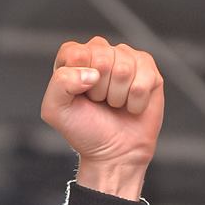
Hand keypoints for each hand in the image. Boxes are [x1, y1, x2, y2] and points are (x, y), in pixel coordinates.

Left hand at [41, 37, 163, 199]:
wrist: (113, 152)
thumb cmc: (84, 130)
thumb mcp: (55, 110)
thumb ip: (59, 83)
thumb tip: (92, 73)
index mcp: (76, 59)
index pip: (76, 52)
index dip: (77, 78)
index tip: (79, 95)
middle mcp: (102, 53)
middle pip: (102, 57)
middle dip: (98, 89)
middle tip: (99, 102)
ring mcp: (127, 58)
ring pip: (124, 69)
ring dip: (117, 96)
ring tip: (114, 105)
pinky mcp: (149, 70)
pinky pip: (144, 80)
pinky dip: (135, 101)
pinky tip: (131, 106)